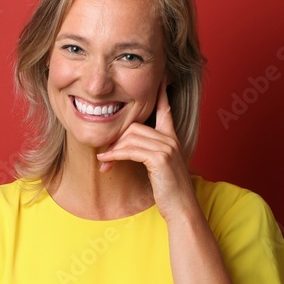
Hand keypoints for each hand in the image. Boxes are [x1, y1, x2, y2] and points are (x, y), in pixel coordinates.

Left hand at [96, 77, 196, 222]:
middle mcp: (170, 138)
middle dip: (116, 137)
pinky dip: (116, 154)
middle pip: (136, 124)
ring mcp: (167, 147)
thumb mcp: (159, 166)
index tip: (159, 75)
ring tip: (102, 159)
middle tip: (104, 151)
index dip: (160, 91)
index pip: (165, 107)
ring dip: (112, 148)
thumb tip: (126, 145)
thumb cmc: (169, 189)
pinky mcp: (160, 158)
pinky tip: (107, 161)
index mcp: (171, 136)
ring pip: (131, 136)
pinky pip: (131, 150)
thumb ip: (148, 151)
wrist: (181, 208)